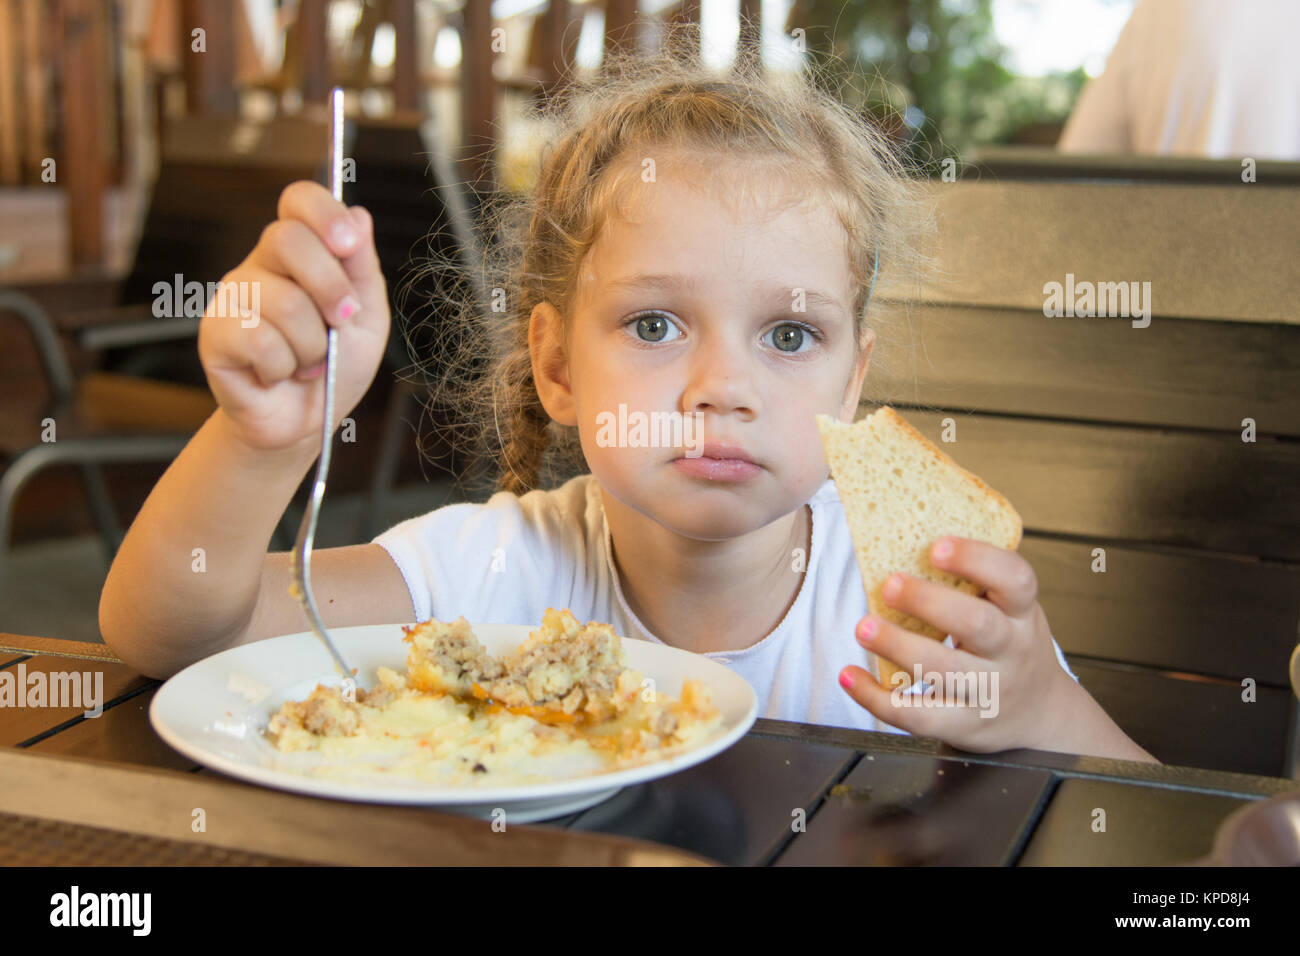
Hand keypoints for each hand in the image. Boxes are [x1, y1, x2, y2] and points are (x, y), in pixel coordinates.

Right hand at [197, 181, 389, 451]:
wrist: (309, 422)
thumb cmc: (337, 365)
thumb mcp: (367, 316)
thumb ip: (362, 267)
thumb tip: (359, 215)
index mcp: (300, 253)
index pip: (298, 200)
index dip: (323, 211)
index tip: (348, 243)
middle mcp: (261, 265)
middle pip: (288, 240)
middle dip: (329, 288)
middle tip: (340, 321)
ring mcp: (233, 297)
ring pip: (284, 302)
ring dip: (312, 345)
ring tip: (307, 361)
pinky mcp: (215, 334)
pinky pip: (260, 340)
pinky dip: (284, 367)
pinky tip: (278, 374)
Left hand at [838, 536, 1074, 753]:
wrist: (1039, 715)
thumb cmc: (1008, 644)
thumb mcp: (1009, 609)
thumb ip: (974, 581)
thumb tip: (903, 532)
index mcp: (1022, 612)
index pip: (1015, 580)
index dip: (978, 559)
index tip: (936, 546)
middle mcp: (1011, 651)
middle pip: (977, 625)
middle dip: (929, 602)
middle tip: (890, 584)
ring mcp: (989, 691)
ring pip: (943, 671)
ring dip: (898, 646)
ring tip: (864, 627)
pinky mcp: (963, 725)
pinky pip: (917, 715)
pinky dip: (876, 697)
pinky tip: (850, 675)